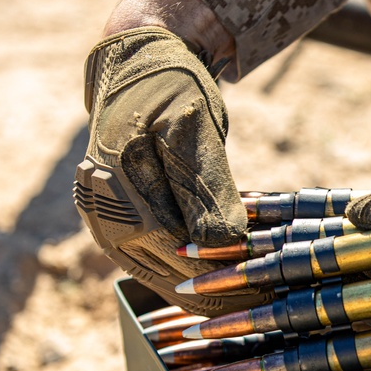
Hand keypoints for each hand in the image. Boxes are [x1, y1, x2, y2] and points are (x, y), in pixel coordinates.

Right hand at [74, 26, 266, 315]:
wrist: (139, 68)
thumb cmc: (171, 90)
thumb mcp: (194, 129)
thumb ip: (205, 186)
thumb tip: (223, 243)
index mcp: (117, 190)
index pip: (179, 252)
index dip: (225, 275)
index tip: (266, 290)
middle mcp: (102, 217)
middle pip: (169, 274)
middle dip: (221, 292)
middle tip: (268, 303)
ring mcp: (105, 226)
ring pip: (162, 276)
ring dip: (207, 290)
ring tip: (254, 300)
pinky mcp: (116, 227)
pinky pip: (155, 264)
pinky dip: (190, 275)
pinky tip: (224, 283)